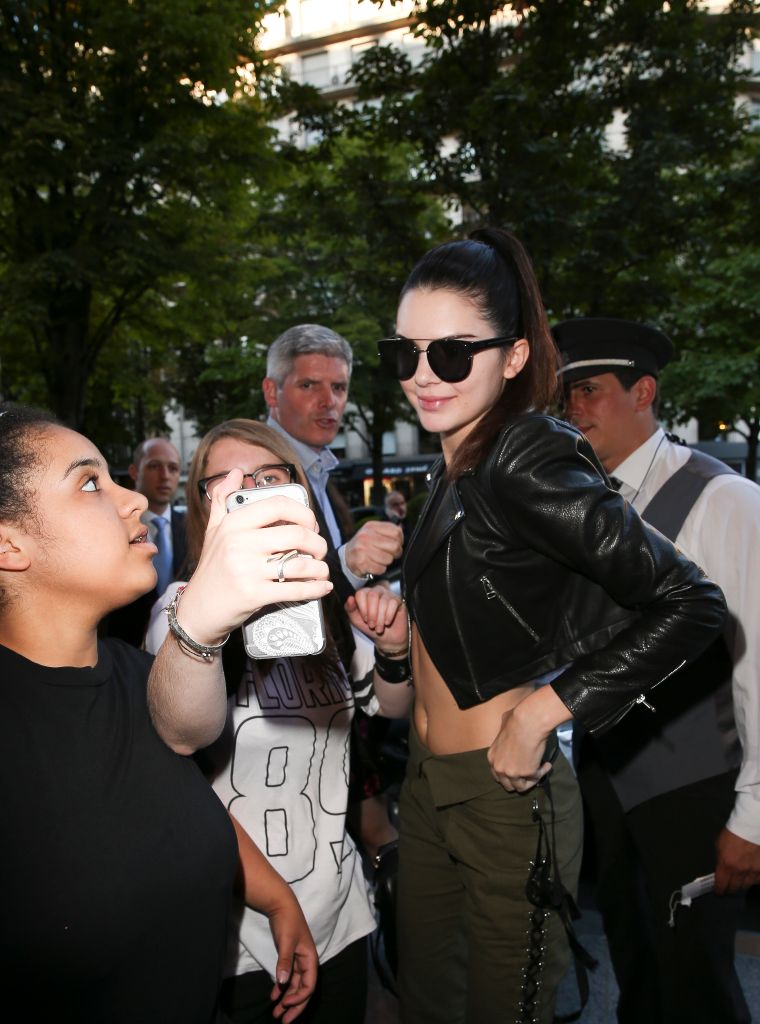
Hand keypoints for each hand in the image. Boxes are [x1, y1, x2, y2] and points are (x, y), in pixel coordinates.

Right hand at [177, 469, 331, 645]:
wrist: (197, 609)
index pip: (279, 505)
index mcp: (234, 523)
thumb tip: (235, 473)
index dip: (303, 513)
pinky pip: (294, 589)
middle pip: (297, 534)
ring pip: (300, 563)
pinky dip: (315, 589)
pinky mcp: (254, 595)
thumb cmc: (211, 569)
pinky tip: (322, 587)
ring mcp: (246, 570)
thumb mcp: (213, 530)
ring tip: (321, 569)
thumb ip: (222, 500)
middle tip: (319, 550)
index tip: (310, 524)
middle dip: (318, 543)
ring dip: (320, 568)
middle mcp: (239, 543)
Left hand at [267, 898, 317, 1021]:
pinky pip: (288, 979)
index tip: (284, 1004)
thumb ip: (284, 962)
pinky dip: (281, 989)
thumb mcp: (286, 941)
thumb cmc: (287, 922)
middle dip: (294, 1006)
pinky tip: (273, 997)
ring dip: (286, 1000)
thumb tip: (283, 982)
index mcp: (310, 959)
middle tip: (282, 1020)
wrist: (281, 905)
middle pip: (303, 990)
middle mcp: (306, 963)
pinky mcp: (289, 959)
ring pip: (294, 986)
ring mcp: (298, 961)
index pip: (309, 986)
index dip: (298, 998)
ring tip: (275, 1014)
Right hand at [344, 520, 402, 577]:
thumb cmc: (363, 545)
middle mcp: (366, 536)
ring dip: (387, 562)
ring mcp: (363, 549)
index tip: (396, 544)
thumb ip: (386, 530)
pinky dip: (380, 569)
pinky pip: (381, 568)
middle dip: (395, 553)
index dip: (400, 540)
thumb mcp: (372, 532)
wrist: (347, 557)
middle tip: (390, 554)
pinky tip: (374, 565)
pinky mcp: (362, 562)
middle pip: (395, 546)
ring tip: (379, 559)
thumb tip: (401, 530)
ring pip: (389, 559)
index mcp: (371, 526)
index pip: (396, 532)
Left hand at [345, 586, 407, 650]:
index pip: (361, 593)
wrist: (386, 638)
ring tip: (379, 628)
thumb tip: (350, 598)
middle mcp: (376, 591)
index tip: (364, 619)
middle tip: (372, 625)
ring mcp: (388, 594)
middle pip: (373, 595)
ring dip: (380, 618)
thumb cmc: (371, 627)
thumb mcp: (356, 620)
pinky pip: (393, 603)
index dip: (362, 608)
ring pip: (383, 601)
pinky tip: (387, 622)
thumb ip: (350, 609)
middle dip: (372, 613)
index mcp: (365, 594)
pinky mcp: (398, 600)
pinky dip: (389, 615)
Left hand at [487, 687, 569, 792]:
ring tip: (539, 770)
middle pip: (507, 785)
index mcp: (492, 758)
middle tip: (527, 775)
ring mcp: (513, 773)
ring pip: (521, 787)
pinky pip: (536, 778)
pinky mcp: (527, 773)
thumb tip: (507, 730)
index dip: (508, 774)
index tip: (518, 770)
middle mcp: (500, 768)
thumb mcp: (502, 727)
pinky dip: (543, 772)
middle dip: (518, 781)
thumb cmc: (516, 720)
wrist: (528, 722)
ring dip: (531, 780)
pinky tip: (547, 765)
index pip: (498, 775)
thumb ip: (503, 735)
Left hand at [715, 827, 759, 894]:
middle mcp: (740, 871)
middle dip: (730, 889)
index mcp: (726, 865)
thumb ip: (720, 860)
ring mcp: (753, 871)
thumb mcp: (719, 846)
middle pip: (734, 888)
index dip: (719, 890)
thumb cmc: (733, 833)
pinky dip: (754, 879)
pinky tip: (751, 875)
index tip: (719, 892)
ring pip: (747, 886)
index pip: (721, 885)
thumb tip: (721, 870)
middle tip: (728, 887)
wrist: (751, 827)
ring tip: (739, 881)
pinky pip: (758, 880)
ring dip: (742, 884)